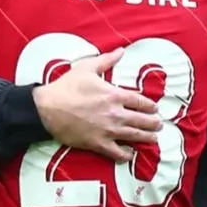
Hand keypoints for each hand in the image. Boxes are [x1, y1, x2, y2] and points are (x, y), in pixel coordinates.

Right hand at [33, 48, 160, 161]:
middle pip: (142, 120)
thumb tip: (121, 51)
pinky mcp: (98, 144)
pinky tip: (130, 154)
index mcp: (115, 95)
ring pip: (134, 136)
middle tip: (158, 125)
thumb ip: (106, 60)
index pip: (140, 101)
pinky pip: (117, 152)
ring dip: (146, 138)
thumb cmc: (66, 87)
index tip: (155, 109)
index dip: (150, 106)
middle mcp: (116, 114)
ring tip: (154, 139)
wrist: (48, 109)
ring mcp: (108, 131)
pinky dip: (126, 155)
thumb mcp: (87, 68)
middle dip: (153, 123)